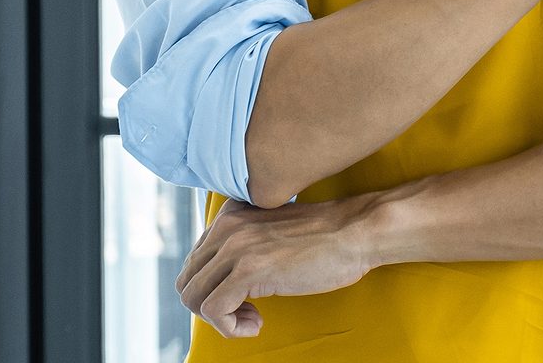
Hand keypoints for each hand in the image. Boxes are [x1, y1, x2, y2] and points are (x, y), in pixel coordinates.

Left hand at [176, 196, 380, 338]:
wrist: (355, 232)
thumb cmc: (324, 238)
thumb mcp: (272, 231)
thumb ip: (246, 243)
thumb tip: (226, 277)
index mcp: (229, 215)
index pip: (194, 263)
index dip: (214, 288)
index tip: (244, 297)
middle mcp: (226, 227)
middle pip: (187, 281)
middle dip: (211, 305)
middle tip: (246, 311)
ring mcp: (236, 248)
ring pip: (193, 297)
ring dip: (220, 319)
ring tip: (252, 318)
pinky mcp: (249, 271)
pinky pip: (213, 311)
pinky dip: (230, 327)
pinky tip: (258, 322)